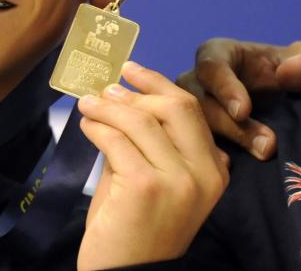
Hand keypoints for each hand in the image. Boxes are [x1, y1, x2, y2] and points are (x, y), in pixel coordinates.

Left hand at [76, 61, 228, 269]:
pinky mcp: (145, 186)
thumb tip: (122, 99)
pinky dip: (98, 126)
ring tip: (89, 104)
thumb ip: (148, 145)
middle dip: (138, 90)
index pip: (192, 111)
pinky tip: (86, 124)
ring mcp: (177, 180)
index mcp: (215, 171)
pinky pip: (117, 140)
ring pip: (142, 121)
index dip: (159, 85)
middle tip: (108, 86)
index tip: (133, 70)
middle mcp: (204, 173)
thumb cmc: (136, 230)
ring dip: (110, 106)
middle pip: (175, 107)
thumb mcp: (155, 181)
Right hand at [176, 38, 300, 158]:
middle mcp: (195, 82)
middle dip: (231, 126)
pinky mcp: (194, 139)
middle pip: (199, 103)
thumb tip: (290, 72)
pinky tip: (230, 173)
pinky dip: (211, 162)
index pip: (211, 67)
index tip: (244, 111)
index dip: (225, 88)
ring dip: (224, 147)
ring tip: (256, 159)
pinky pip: (192, 151)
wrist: (284, 104)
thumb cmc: (289, 74)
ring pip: (191, 130)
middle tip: (267, 145)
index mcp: (216, 54)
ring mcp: (190, 113)